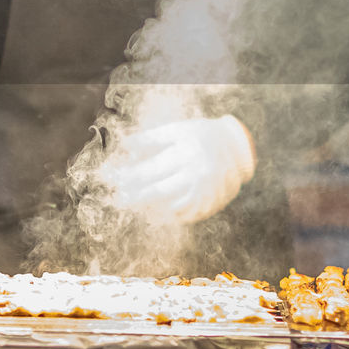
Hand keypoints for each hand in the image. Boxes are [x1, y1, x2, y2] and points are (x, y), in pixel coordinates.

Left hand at [104, 115, 256, 224]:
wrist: (238, 148)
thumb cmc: (201, 135)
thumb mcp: (177, 130)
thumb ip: (150, 139)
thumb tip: (125, 145)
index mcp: (186, 154)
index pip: (149, 170)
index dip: (127, 176)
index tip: (110, 179)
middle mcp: (196, 175)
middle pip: (158, 191)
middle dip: (134, 197)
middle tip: (117, 200)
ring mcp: (205, 193)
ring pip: (171, 208)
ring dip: (150, 209)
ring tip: (134, 207)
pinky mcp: (211, 205)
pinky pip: (186, 216)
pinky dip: (170, 217)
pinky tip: (155, 215)